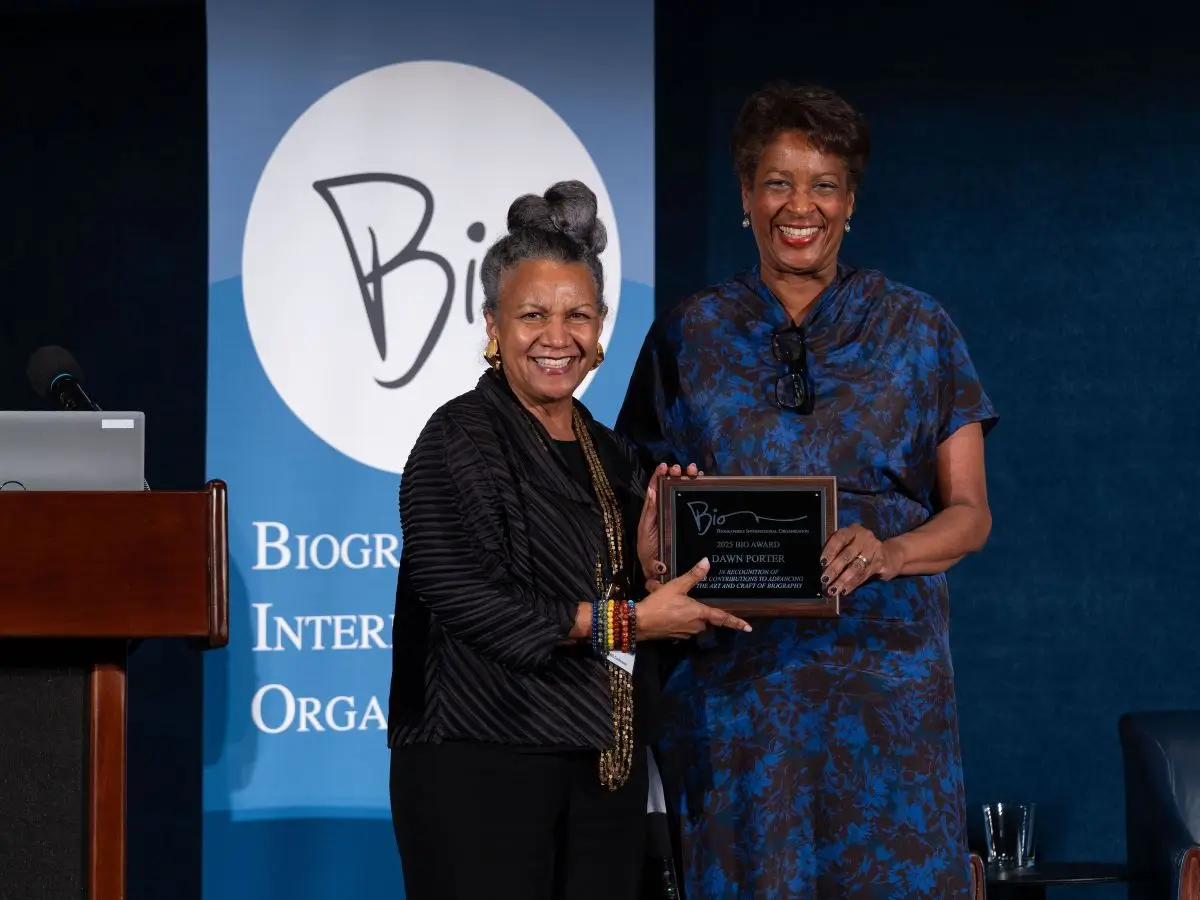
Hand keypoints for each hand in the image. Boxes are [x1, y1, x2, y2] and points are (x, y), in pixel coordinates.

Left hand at [636, 462, 702, 580]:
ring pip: (681, 493)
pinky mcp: (685, 522)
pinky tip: (702, 482)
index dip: (657, 477)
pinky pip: (691, 504)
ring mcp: (675, 515)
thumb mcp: (646, 538)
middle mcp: (663, 511)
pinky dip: (696, 491)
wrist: (661, 573)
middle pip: (669, 488)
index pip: (653, 491)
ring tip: (692, 470)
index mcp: (652, 514)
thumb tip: (651, 494)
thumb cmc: (650, 556)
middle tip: (680, 468)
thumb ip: (649, 516)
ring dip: (686, 479)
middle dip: (674, 474)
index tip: (663, 467)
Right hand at [636, 558, 751, 639]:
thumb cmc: (659, 604)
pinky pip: (684, 626)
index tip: (748, 628)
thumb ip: (693, 576)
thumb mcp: (676, 586)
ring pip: (695, 623)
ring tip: (673, 602)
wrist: (639, 623)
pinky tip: (668, 611)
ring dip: (689, 614)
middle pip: (707, 619)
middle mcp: (696, 626)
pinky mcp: (676, 636)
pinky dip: (679, 619)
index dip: (736, 622)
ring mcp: (686, 632)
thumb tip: (707, 562)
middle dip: (701, 611)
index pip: (722, 618)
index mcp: (699, 614)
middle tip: (687, 600)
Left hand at [819, 524, 898, 599]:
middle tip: (824, 580)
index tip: (822, 563)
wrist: (890, 554)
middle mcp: (865, 537)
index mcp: (853, 530)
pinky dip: (852, 584)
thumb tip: (823, 567)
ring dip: (842, 580)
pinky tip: (844, 590)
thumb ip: (838, 551)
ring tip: (832, 590)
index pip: (839, 538)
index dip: (830, 550)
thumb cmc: (862, 549)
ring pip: (855, 567)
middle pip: (847, 555)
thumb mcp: (851, 544)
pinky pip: (863, 575)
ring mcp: (874, 550)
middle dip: (834, 569)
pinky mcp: (880, 563)